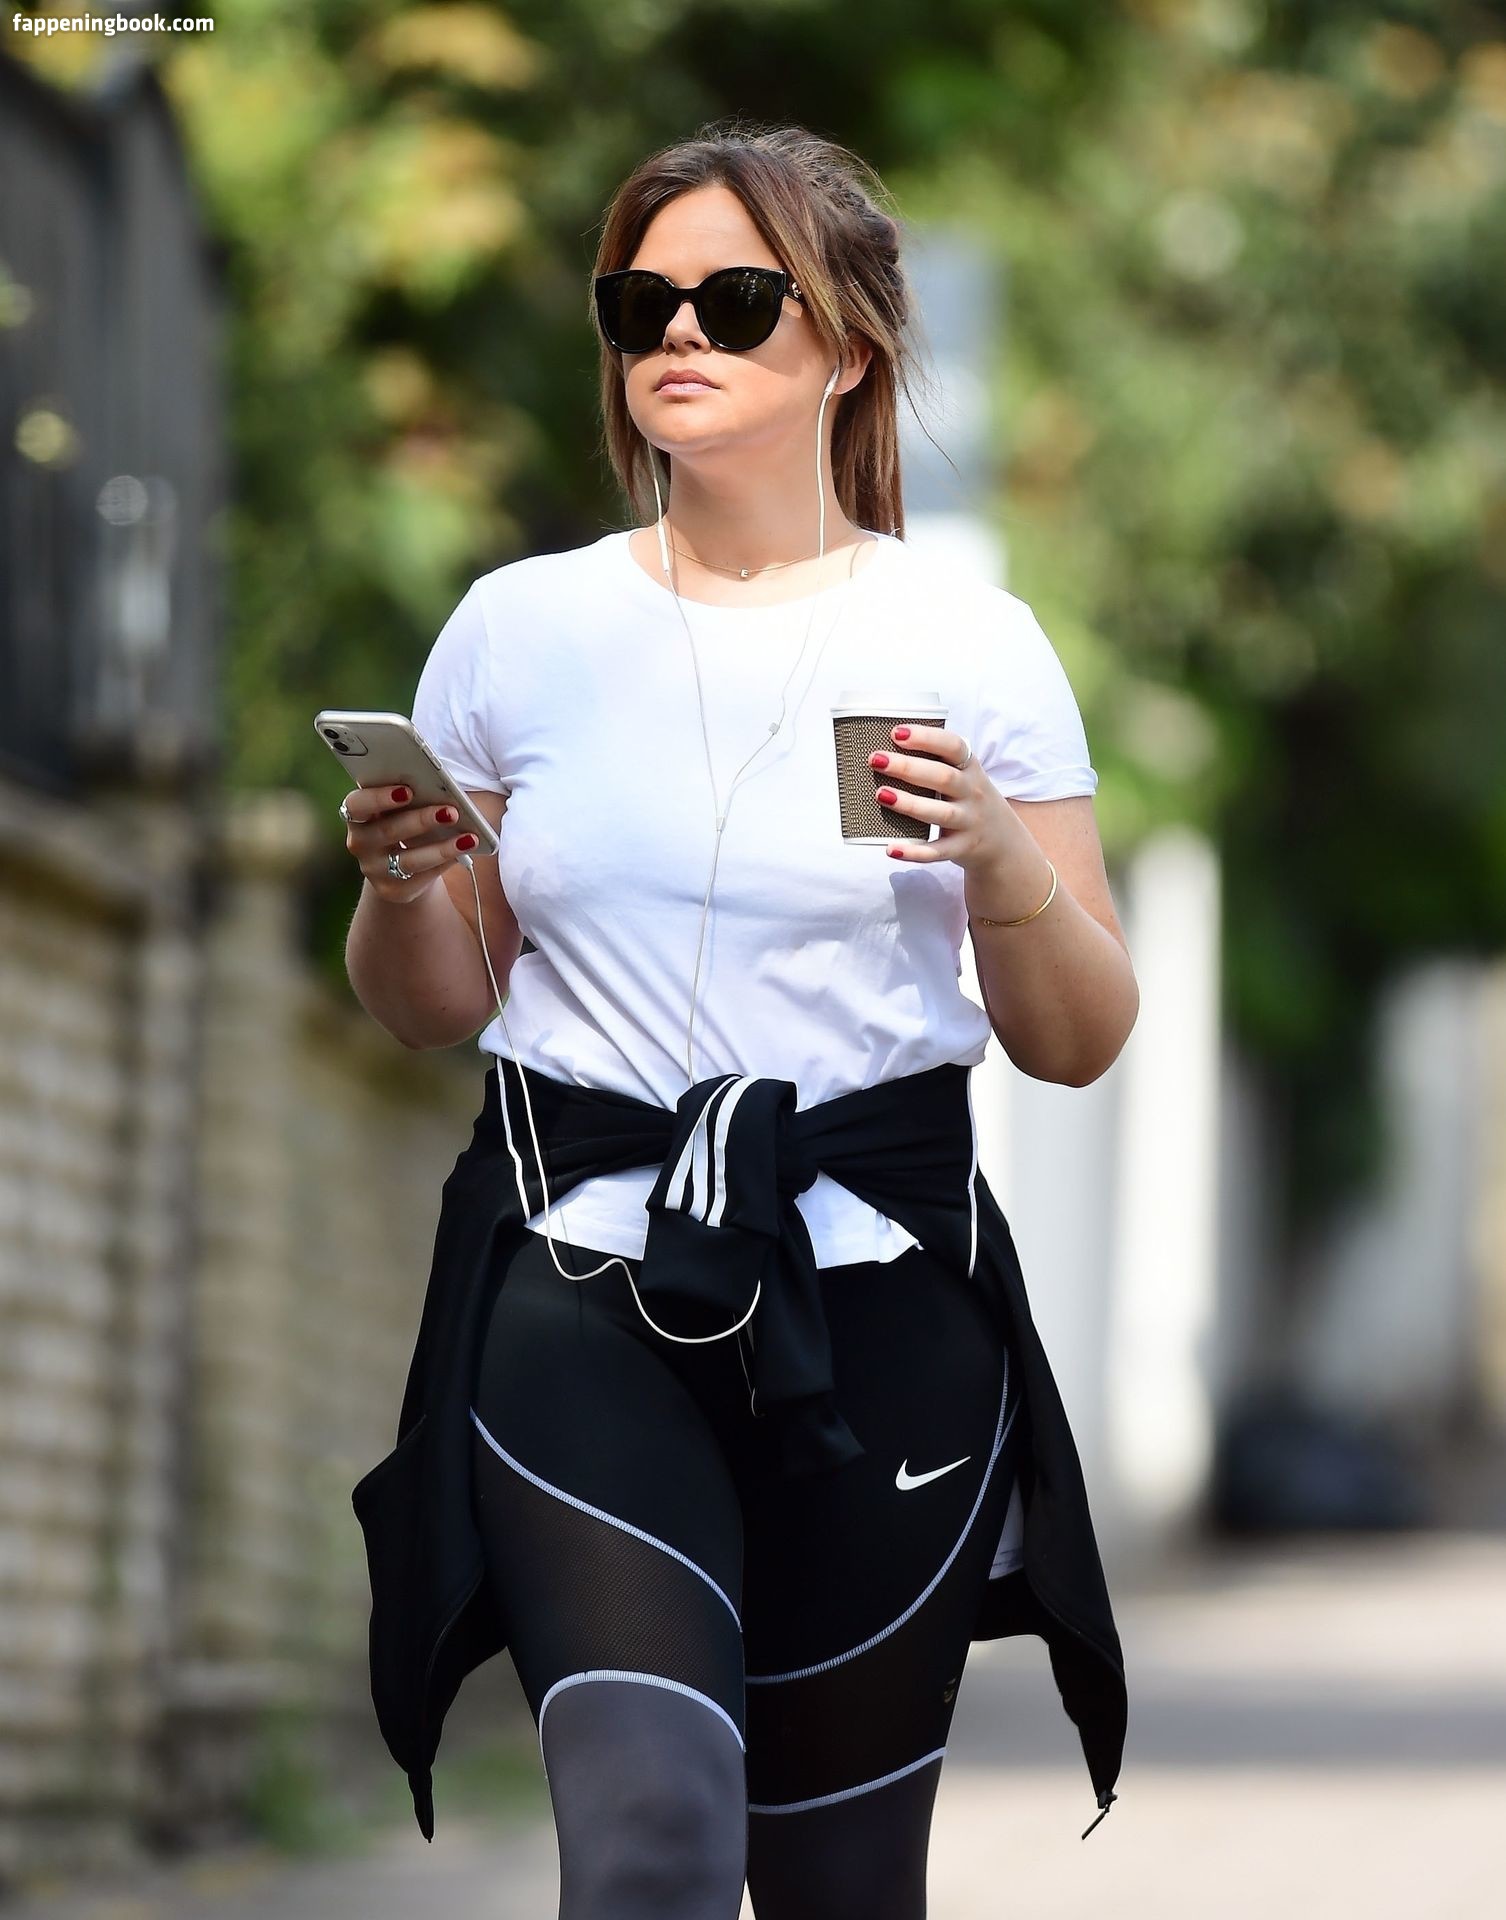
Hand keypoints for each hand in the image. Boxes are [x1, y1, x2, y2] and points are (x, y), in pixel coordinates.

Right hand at [340, 785, 480, 904]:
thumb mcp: (402, 806)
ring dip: (441, 848)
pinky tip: (464, 850)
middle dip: (421, 820)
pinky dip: (446, 862)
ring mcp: (374, 870)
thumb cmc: (404, 820)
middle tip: (451, 812)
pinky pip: (422, 877)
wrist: (399, 862)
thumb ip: (412, 796)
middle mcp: (359, 843)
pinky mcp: (393, 890)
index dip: (379, 797)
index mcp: (357, 814)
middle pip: (387, 831)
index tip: (408, 790)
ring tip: (468, 838)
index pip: (356, 805)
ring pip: (408, 860)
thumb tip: (443, 790)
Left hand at [867, 726, 1018, 874]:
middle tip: (876, 760)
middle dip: (908, 767)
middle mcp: (972, 793)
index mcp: (970, 769)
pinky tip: (891, 849)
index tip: (896, 733)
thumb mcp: (964, 777)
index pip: (953, 746)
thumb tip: (884, 751)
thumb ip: (935, 762)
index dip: (926, 738)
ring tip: (881, 794)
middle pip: (943, 777)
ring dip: (910, 804)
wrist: (1004, 842)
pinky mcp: (961, 848)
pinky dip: (914, 852)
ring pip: (940, 813)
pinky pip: (937, 852)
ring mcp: (969, 822)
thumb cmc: (969, 800)